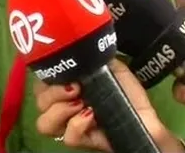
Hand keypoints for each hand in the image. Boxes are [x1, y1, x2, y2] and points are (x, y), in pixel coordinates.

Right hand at [33, 58, 183, 152]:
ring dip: (59, 110)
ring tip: (80, 103)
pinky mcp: (81, 141)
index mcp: (65, 87)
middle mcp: (62, 107)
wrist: (146, 118)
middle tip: (75, 87)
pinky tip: (91, 116)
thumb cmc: (127, 93)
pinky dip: (77, 124)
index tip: (61, 68)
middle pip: (39, 102)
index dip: (45, 76)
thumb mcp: (110, 67)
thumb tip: (81, 43)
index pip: (41, 82)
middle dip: (53, 92)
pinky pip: (67, 137)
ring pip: (44, 123)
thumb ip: (93, 57)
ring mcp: (69, 125)